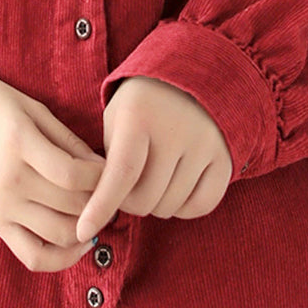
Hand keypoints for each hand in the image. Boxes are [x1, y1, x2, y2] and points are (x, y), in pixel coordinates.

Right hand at [0, 75, 106, 272]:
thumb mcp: (35, 111)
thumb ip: (70, 142)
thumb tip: (104, 170)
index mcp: (20, 144)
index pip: (73, 175)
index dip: (102, 177)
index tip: (111, 170)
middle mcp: (10, 181)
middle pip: (71, 206)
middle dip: (101, 201)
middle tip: (113, 192)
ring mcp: (1, 207)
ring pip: (59, 234)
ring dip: (88, 227)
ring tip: (99, 212)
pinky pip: (33, 257)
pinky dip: (62, 259)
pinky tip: (80, 242)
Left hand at [75, 76, 232, 243]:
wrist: (192, 76)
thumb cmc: (143, 105)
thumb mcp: (116, 119)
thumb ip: (106, 161)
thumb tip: (99, 211)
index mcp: (140, 116)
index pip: (121, 173)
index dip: (101, 206)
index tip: (82, 231)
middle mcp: (177, 129)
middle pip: (145, 199)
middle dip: (129, 202)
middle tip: (128, 185)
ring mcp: (205, 144)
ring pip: (171, 206)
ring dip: (156, 203)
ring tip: (153, 177)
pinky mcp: (226, 158)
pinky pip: (201, 205)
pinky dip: (183, 208)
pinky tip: (175, 188)